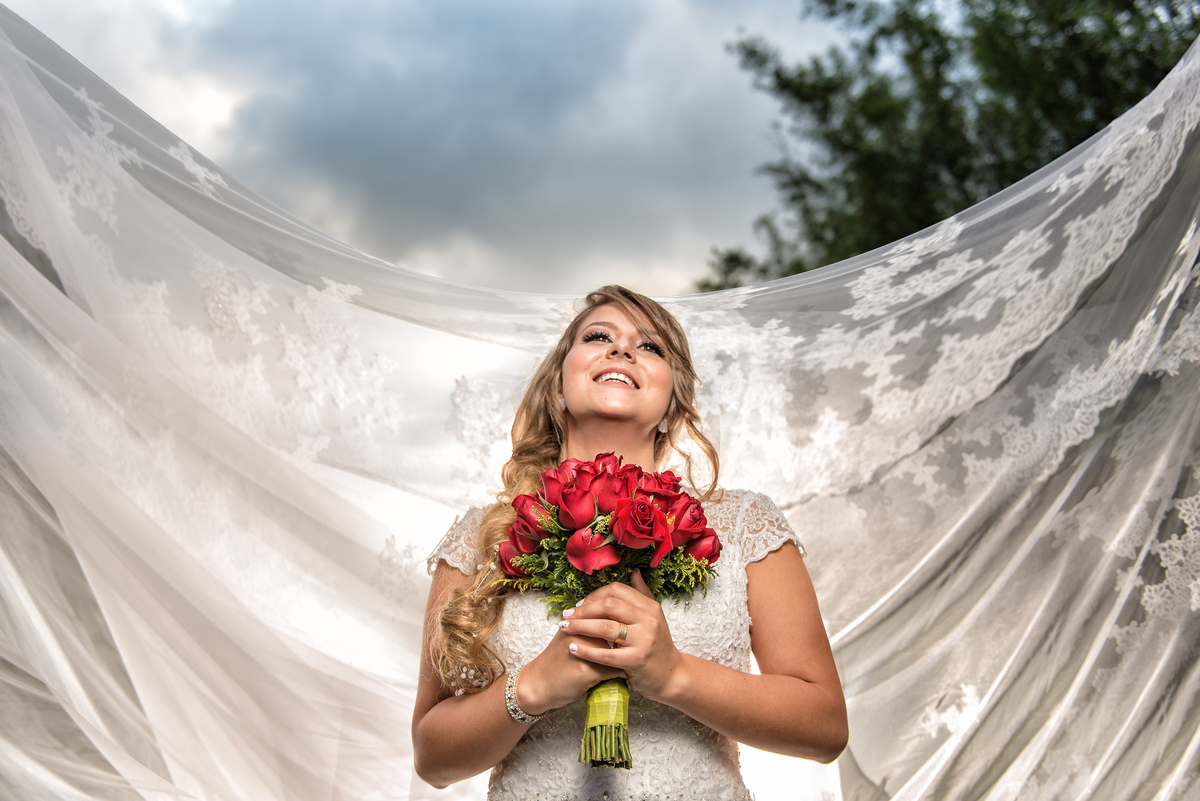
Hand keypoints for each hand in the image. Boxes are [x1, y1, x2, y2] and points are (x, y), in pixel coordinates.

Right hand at [516, 616, 624, 715]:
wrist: (538, 684)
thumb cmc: (556, 660)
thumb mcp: (568, 635)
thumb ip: (588, 624)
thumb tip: (614, 615)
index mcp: (578, 621)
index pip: (610, 614)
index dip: (623, 622)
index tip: (631, 630)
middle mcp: (581, 632)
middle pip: (617, 630)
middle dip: (629, 638)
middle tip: (636, 646)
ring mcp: (585, 651)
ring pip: (619, 650)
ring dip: (628, 655)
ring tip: (632, 661)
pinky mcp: (587, 671)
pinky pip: (614, 670)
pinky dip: (622, 673)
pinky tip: (625, 676)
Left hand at [559, 570, 685, 702]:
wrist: (671, 675)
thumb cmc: (658, 645)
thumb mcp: (654, 616)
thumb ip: (642, 593)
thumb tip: (634, 572)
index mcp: (649, 606)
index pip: (616, 590)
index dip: (594, 595)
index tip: (579, 604)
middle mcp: (648, 620)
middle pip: (609, 605)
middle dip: (583, 610)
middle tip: (566, 616)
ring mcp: (643, 640)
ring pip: (605, 628)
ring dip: (580, 627)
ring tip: (564, 629)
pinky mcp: (636, 660)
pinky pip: (606, 654)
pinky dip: (586, 650)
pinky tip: (572, 648)